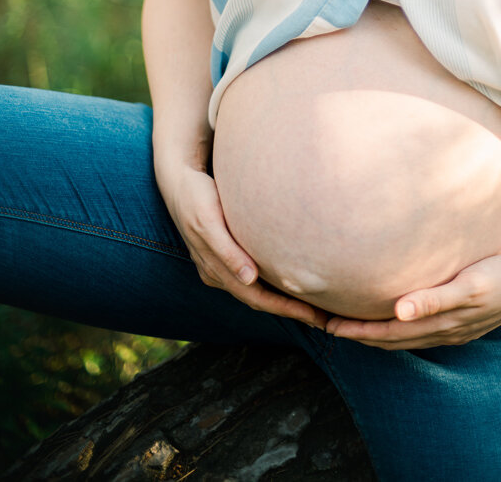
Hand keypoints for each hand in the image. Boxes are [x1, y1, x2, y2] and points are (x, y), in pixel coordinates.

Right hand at [156, 158, 328, 328]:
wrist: (176, 181)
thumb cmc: (195, 197)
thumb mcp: (208, 221)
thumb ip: (227, 251)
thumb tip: (249, 279)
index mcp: (214, 270)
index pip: (257, 299)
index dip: (286, 310)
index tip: (315, 317)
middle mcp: (217, 274)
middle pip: (259, 300)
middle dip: (290, 311)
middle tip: (324, 320)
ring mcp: (218, 266)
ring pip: (255, 292)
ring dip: (282, 301)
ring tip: (311, 305)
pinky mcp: (223, 255)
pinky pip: (251, 279)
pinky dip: (272, 285)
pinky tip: (287, 281)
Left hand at [323, 252, 500, 349]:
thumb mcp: (470, 285)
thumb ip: (434, 299)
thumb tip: (399, 312)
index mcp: (442, 324)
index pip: (389, 333)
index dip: (358, 331)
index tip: (329, 326)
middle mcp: (445, 332)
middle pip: (393, 340)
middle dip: (360, 336)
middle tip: (325, 327)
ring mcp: (454, 331)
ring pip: (405, 340)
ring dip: (377, 336)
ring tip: (348, 327)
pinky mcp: (461, 325)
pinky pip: (419, 334)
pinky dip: (398, 332)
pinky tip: (390, 322)